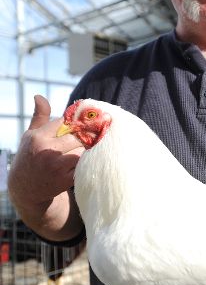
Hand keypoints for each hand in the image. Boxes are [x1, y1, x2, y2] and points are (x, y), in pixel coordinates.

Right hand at [8, 95, 83, 209]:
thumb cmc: (31, 156)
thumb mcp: (31, 135)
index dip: (79, 120)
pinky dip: (87, 162)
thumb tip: (39, 96)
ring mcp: (57, 166)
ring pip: (83, 150)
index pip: (66, 122)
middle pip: (78, 136)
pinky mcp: (66, 179)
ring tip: (91, 148)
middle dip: (88, 134)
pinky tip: (88, 160)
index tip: (92, 117)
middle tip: (99, 132)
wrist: (27, 188)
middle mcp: (47, 151)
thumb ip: (40, 116)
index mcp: (39, 137)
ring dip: (88, 149)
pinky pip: (84, 165)